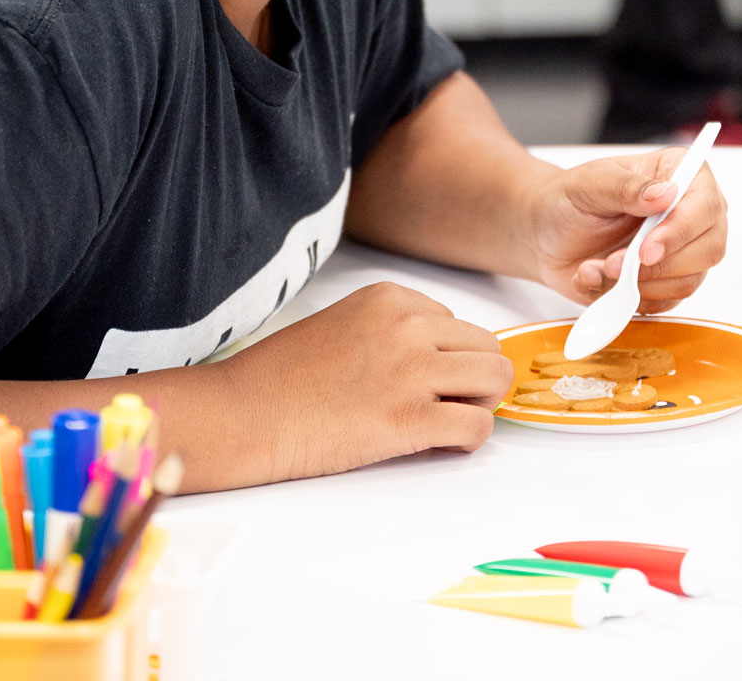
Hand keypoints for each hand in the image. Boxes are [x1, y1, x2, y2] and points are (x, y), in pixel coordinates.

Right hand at [217, 281, 513, 482]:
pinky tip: (437, 443)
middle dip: (474, 379)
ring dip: (479, 404)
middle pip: (487, 347)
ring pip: (495, 380)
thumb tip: (441, 360)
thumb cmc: (283, 378)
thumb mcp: (343, 324)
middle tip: (445, 403)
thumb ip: (392, 331)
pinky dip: (468, 440)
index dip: (446, 357)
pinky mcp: (410, 418)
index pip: (456, 323)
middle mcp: (408, 327)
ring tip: (445, 421)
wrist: (246, 413)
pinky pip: (478, 427)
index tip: (421, 379)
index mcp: (389, 299)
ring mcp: (412, 371)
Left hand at [518, 150, 727, 311]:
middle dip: (657, 266)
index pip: (704, 205)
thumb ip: (626, 188)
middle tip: (612, 263)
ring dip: (637, 284)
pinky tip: (597, 280)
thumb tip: (666, 194)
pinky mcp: (666, 282)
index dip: (680, 232)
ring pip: (687, 282)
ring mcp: (682, 250)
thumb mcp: (589, 184)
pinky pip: (664, 303)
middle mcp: (690, 213)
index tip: (646, 250)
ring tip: (597, 268)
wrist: (546, 232)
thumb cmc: (570, 199)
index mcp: (680, 174)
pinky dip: (627, 298)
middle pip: (708, 249)